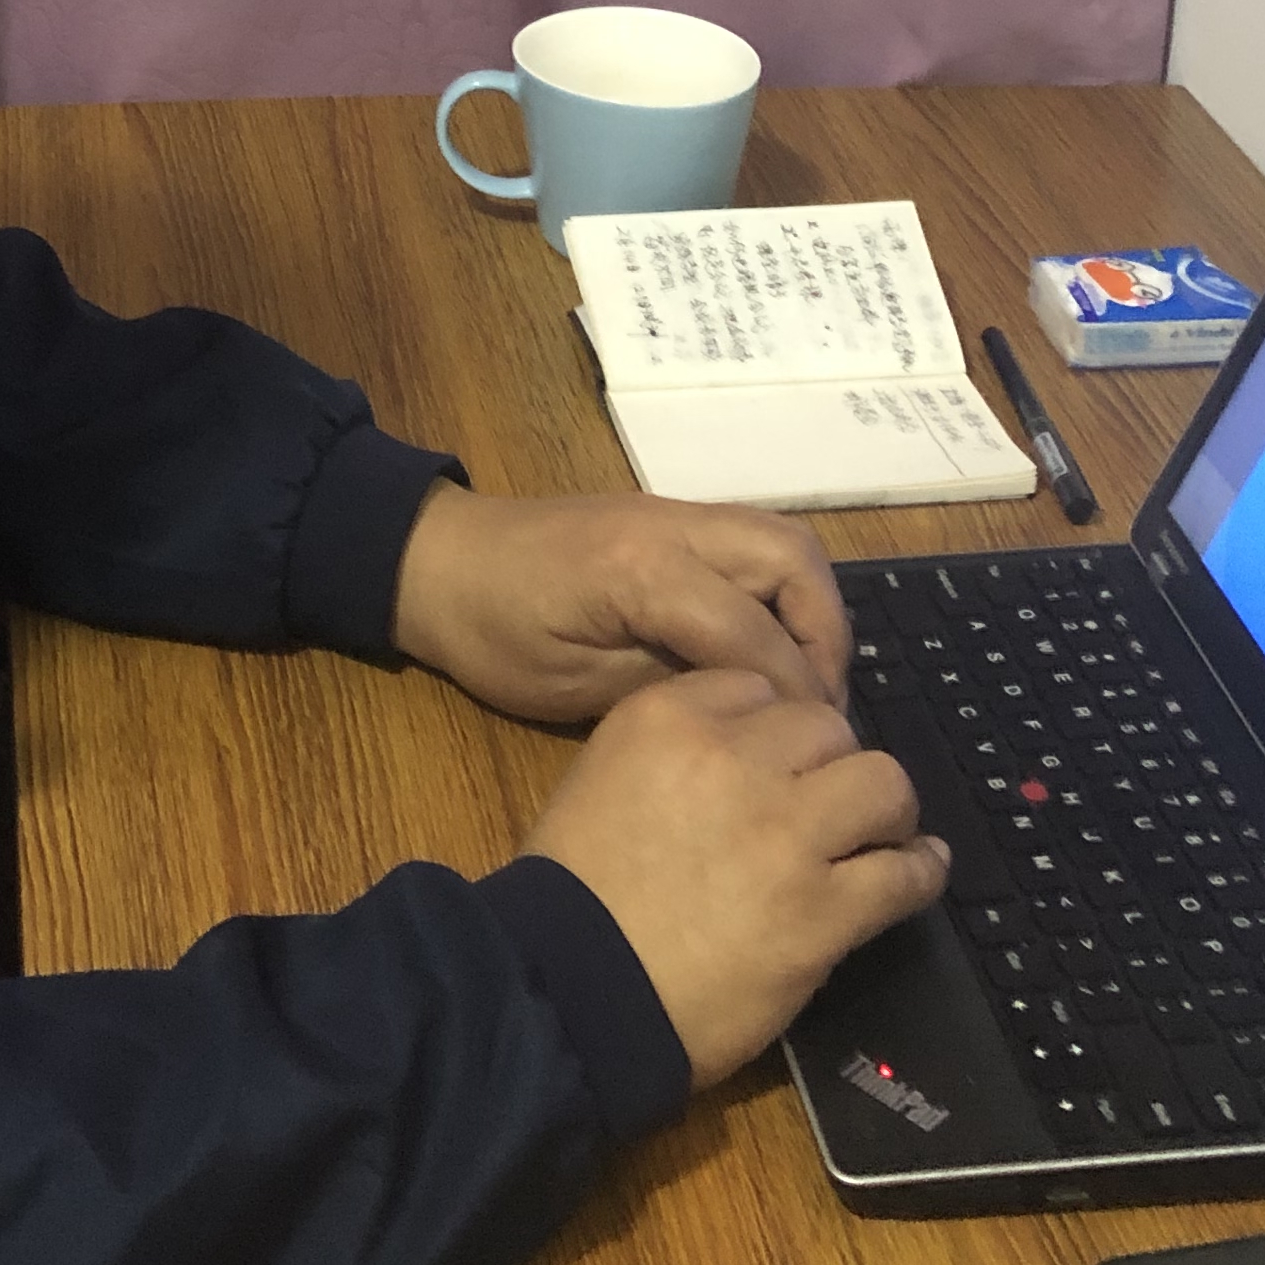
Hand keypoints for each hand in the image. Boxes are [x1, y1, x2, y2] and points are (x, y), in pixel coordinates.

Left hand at [389, 482, 851, 726]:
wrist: (439, 561)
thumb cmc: (494, 635)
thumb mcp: (575, 686)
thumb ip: (668, 689)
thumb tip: (749, 713)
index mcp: (643, 569)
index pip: (751, 629)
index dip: (793, 693)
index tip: (815, 751)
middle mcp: (675, 525)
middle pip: (792, 557)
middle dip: (825, 634)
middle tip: (824, 709)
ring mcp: (677, 513)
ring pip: (784, 541)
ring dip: (812, 609)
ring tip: (807, 684)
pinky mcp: (673, 521)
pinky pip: (754, 545)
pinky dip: (782, 594)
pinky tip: (770, 654)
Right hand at [526, 670, 947, 1088]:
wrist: (571, 992)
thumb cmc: (576, 892)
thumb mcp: (605, 776)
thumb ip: (676, 747)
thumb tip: (750, 753)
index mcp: (670, 717)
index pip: (759, 686)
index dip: (775, 729)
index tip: (777, 761)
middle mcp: (734, 758)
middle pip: (826, 726)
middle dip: (829, 762)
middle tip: (824, 804)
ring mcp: (785, 833)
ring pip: (882, 782)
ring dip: (884, 808)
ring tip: (879, 834)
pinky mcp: (823, 911)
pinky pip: (903, 872)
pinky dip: (920, 869)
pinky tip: (919, 869)